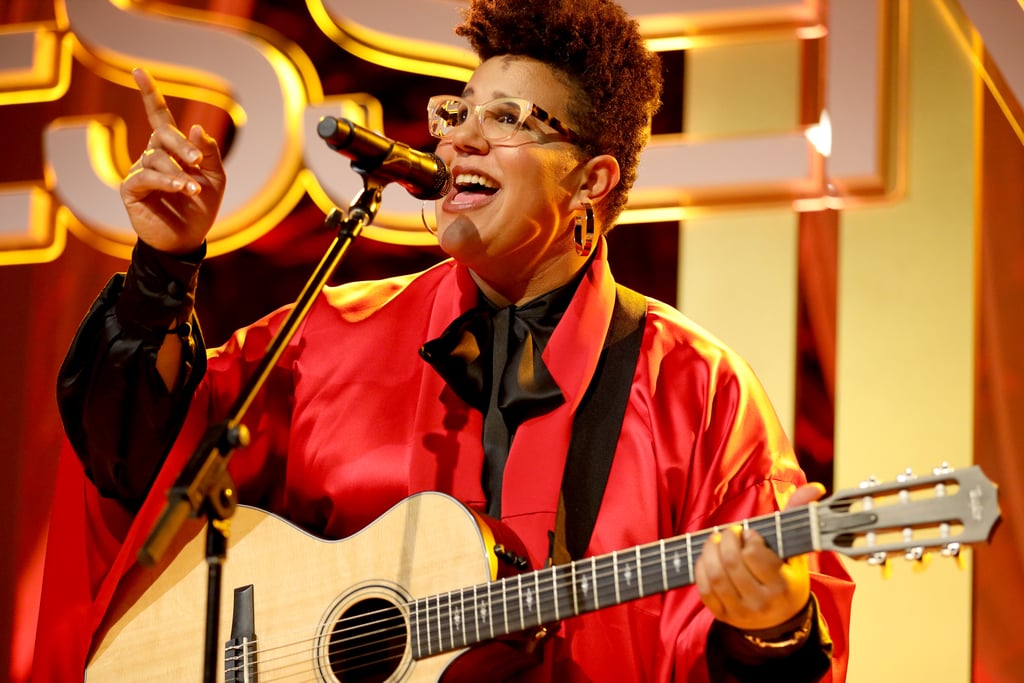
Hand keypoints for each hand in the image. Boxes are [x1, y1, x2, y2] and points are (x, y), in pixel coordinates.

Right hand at [120, 67, 225, 253]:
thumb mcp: (216, 178)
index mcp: (171, 150)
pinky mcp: (131, 190)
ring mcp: (139, 172)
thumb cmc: (201, 208)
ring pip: (155, 158)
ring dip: (178, 172)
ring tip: (192, 188)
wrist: (188, 240)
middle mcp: (152, 156)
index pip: (158, 116)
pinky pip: (145, 177)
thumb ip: (210, 152)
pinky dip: (165, 180)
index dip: (149, 94)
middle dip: (182, 145)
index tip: (138, 71)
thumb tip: (197, 127)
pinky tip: (180, 188)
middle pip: (162, 135)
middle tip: (197, 160)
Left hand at [694, 483, 824, 631]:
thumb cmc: (787, 575)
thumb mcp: (796, 550)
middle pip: (731, 563)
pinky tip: (708, 558)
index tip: (749, 532)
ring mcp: (741, 611)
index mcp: (783, 584)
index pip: (755, 555)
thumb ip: (799, 516)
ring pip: (715, 576)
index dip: (748, 538)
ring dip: (710, 551)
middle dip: (725, 539)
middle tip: (729, 532)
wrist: (781, 619)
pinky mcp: (723, 615)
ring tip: (716, 540)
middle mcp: (762, 601)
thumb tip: (815, 487)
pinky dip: (701, 568)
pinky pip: (704, 589)